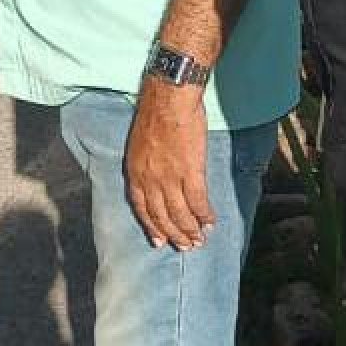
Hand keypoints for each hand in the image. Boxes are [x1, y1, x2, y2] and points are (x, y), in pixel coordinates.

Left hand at [123, 80, 211, 249]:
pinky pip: (197, 201)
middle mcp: (150, 179)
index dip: (151, 226)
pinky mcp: (190, 171)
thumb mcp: (139, 143)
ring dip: (190, 230)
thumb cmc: (155, 113)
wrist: (169, 98)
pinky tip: (210, 222)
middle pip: (161, 215)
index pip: (141, 208)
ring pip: (180, 213)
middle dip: (173, 234)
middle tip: (184, 246)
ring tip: (199, 240)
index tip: (158, 240)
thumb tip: (154, 179)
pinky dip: (204, 214)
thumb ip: (144, 164)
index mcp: (135, 172)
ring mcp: (169, 177)